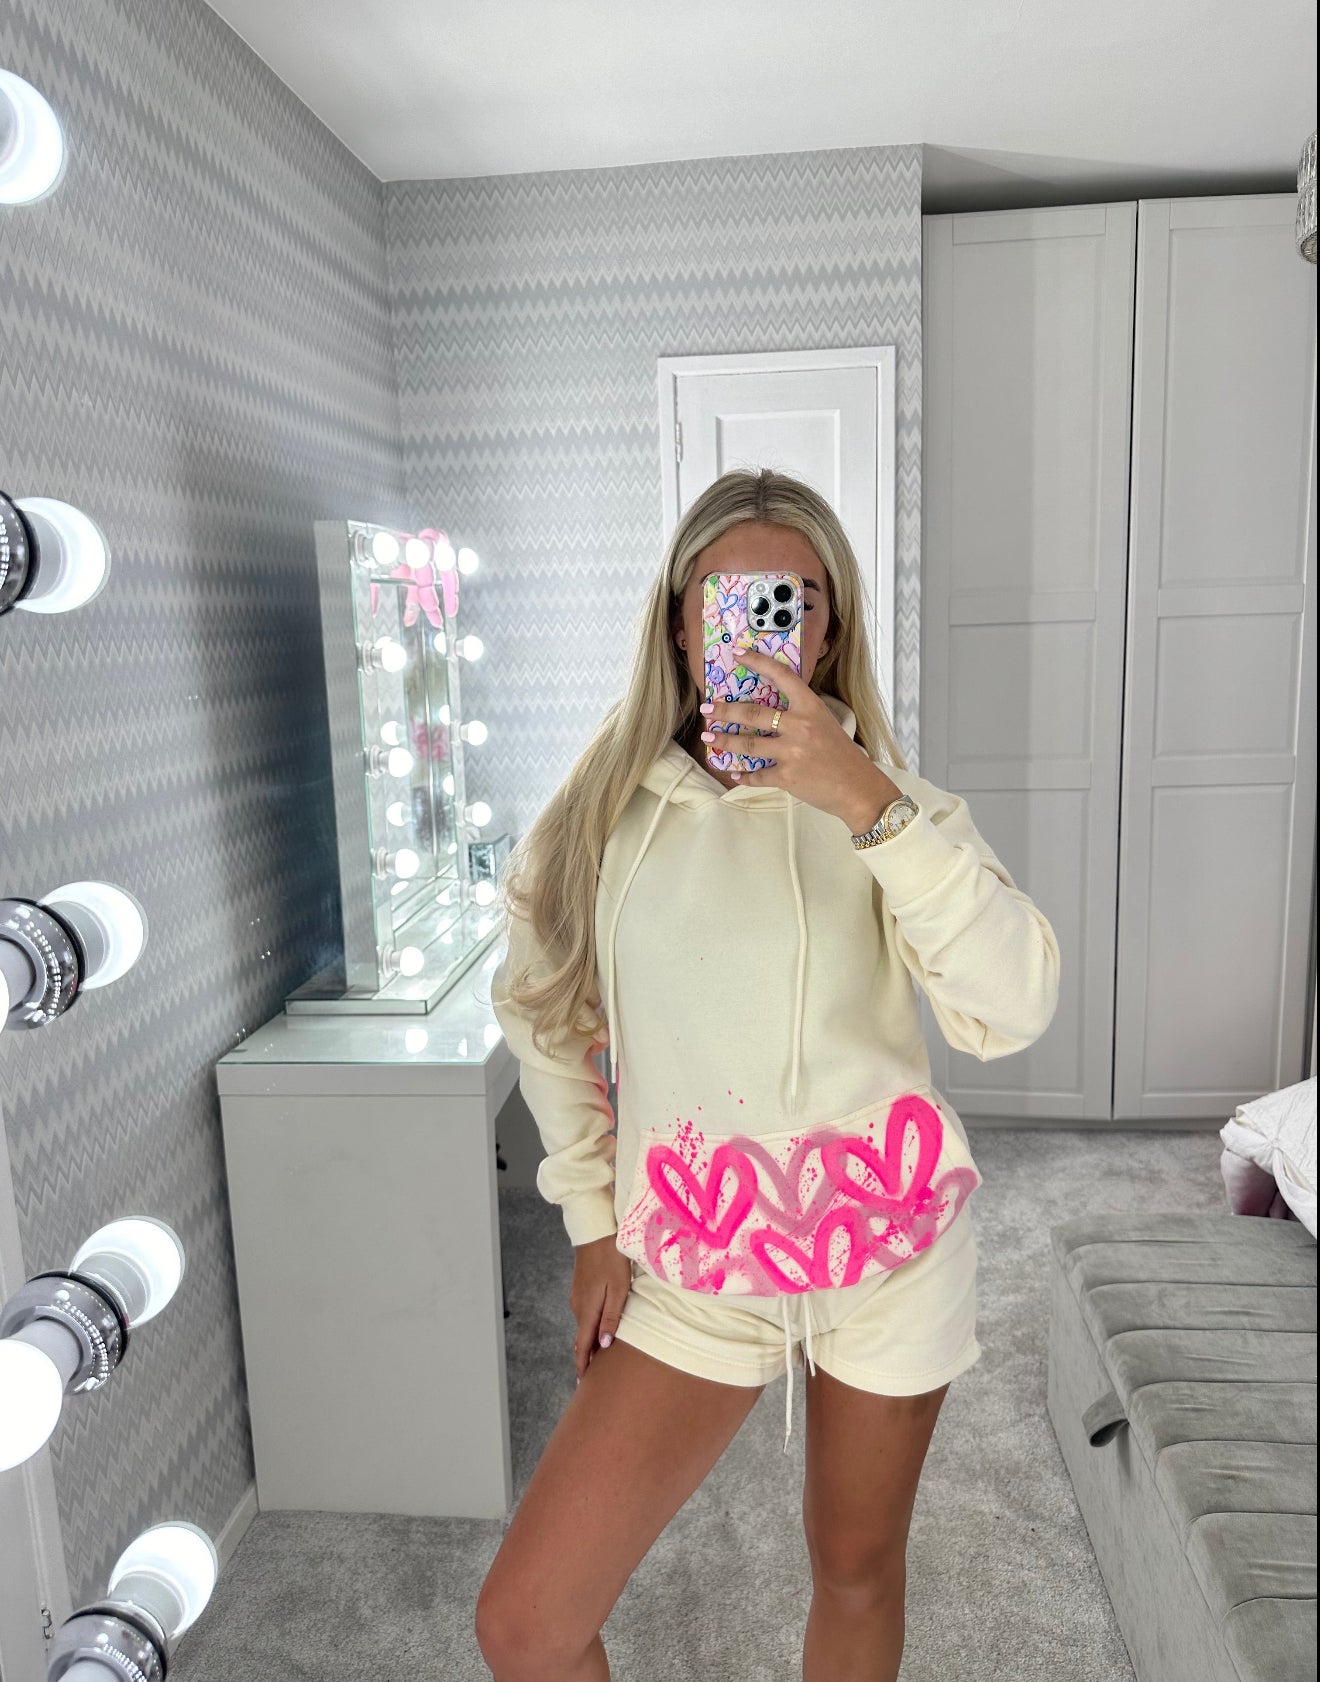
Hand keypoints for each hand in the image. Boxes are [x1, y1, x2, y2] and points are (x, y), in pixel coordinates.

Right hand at [569, 1235, 632, 1382]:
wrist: (595, 1230)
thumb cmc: (612, 1258)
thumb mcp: (618, 1288)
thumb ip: (611, 1317)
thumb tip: (603, 1345)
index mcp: (587, 1309)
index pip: (582, 1345)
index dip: (583, 1366)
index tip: (583, 1383)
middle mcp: (578, 1306)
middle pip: (583, 1337)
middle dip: (588, 1356)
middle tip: (595, 1376)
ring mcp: (577, 1296)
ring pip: (584, 1325)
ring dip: (591, 1340)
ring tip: (601, 1356)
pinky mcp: (580, 1287)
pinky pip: (585, 1313)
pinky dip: (591, 1325)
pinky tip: (600, 1328)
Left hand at [704, 647, 902, 832]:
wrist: (858, 788)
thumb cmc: (842, 754)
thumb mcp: (825, 723)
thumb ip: (799, 714)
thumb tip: (767, 710)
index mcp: (811, 707)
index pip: (782, 676)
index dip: (757, 662)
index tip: (737, 654)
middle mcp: (799, 726)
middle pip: (752, 713)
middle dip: (724, 711)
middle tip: (708, 709)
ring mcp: (792, 752)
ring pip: (748, 745)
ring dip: (724, 741)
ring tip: (709, 738)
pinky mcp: (787, 777)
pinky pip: (757, 775)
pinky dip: (744, 776)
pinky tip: (735, 773)